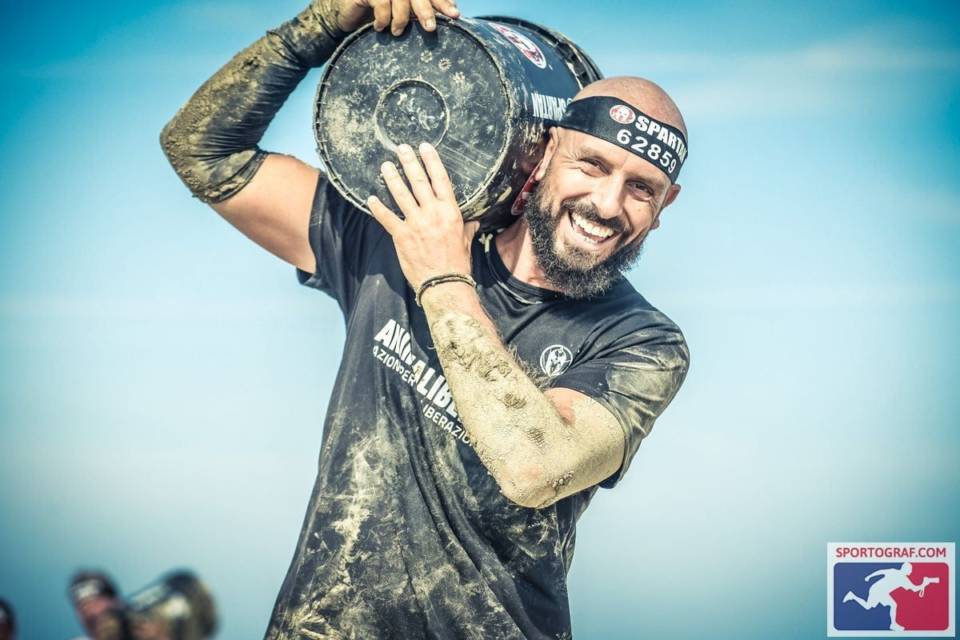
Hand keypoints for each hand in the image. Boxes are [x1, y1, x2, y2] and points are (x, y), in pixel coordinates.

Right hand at [335, 0, 459, 35]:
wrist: (349, 10)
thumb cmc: (379, 11)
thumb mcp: (402, 11)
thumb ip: (422, 9)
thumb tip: (451, 14)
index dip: (442, 1)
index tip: (454, 14)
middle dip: (426, 10)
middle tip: (431, 28)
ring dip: (401, 18)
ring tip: (398, 32)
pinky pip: (380, 3)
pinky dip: (382, 17)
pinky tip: (380, 27)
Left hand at [367, 143, 479, 290]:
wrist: (444, 283)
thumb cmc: (457, 264)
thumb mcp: (466, 242)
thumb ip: (467, 228)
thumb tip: (474, 223)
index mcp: (450, 212)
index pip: (440, 180)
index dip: (431, 161)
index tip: (424, 148)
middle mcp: (432, 213)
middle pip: (418, 182)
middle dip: (409, 163)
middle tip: (401, 148)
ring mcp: (416, 223)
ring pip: (401, 195)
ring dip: (392, 178)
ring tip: (385, 166)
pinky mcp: (402, 236)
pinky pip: (387, 218)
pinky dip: (378, 208)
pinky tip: (371, 198)